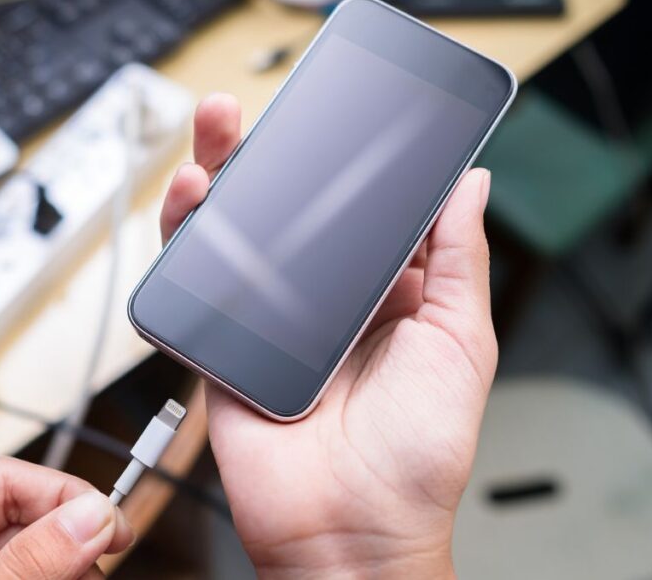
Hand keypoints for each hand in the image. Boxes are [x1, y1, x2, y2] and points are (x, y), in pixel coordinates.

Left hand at [0, 457, 132, 579]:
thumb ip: (29, 564)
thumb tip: (90, 516)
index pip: (4, 481)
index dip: (64, 494)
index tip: (110, 522)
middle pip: (25, 517)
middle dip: (71, 539)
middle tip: (104, 561)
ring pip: (36, 549)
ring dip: (69, 565)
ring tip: (85, 577)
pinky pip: (30, 575)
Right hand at [161, 94, 497, 578]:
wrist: (350, 532)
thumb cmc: (416, 458)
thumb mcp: (461, 345)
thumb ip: (460, 261)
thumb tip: (468, 187)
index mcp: (380, 295)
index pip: (350, 210)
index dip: (334, 163)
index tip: (324, 121)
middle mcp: (320, 303)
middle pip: (281, 215)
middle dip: (260, 160)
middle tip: (248, 118)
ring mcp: (267, 324)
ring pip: (231, 241)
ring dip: (215, 187)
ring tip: (211, 144)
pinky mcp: (223, 349)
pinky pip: (196, 289)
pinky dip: (183, 245)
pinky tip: (189, 210)